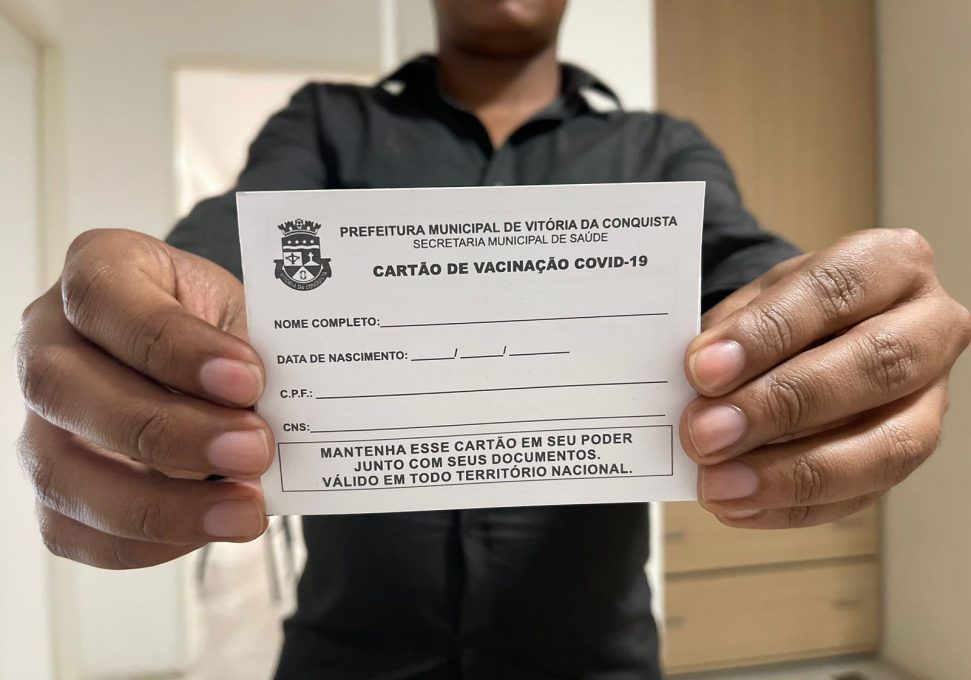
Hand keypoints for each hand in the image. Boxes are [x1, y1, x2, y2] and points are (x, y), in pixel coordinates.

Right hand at [17, 229, 270, 567]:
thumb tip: (287, 416)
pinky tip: (208, 527)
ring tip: (243, 510)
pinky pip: (72, 530)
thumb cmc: (225, 329)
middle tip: (254, 449)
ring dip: (160, 502)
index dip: (173, 344)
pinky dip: (145, 541)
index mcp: (98, 270)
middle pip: (67, 388)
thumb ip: (254, 352)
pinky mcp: (54, 482)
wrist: (214, 362)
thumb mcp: (246, 313)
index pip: (103, 296)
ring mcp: (41, 417)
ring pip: (61, 471)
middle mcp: (49, 339)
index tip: (247, 379)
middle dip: (169, 430)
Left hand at [681, 228, 970, 527]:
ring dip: (791, 473)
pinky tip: (737, 505)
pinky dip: (790, 506)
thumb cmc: (785, 313)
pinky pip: (860, 497)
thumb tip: (696, 385)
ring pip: (885, 447)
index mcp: (891, 263)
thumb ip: (732, 335)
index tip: (703, 368)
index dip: (767, 333)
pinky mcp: (908, 456)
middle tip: (705, 432)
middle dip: (781, 406)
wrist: (812, 334)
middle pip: (873, 367)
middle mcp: (930, 327)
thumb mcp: (756, 300)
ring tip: (718, 483)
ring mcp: (931, 400)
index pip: (835, 292)